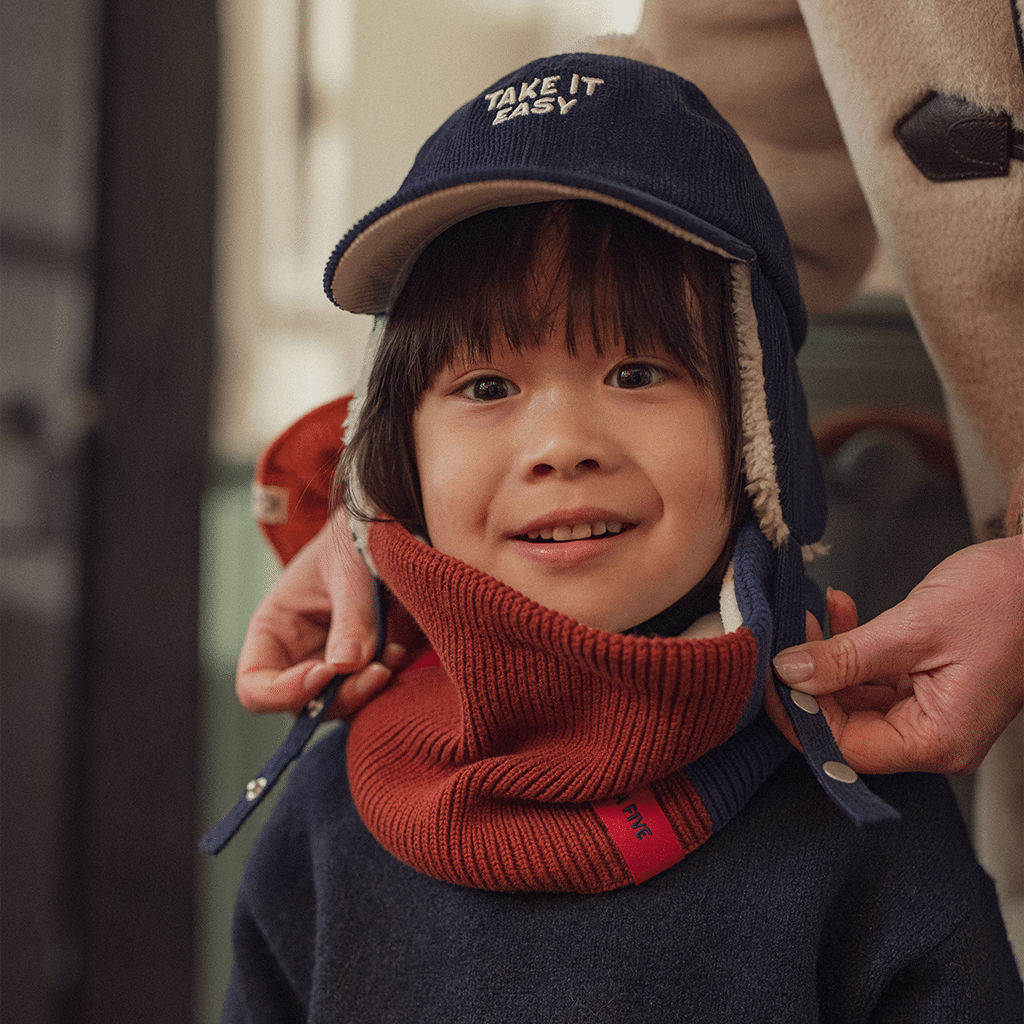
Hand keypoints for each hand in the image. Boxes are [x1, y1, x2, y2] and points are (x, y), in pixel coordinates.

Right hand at [236, 517, 407, 718]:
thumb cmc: (351, 542)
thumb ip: (350, 616)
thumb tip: (345, 666)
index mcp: (273, 631)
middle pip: (305, 707)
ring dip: (369, 689)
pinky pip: (373, 691)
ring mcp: (333, 667)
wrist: (385, 533)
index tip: (325, 673)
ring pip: (343, 705)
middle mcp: (298, 657)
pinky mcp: (366, 669)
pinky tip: (402, 648)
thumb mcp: (348, 570)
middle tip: (378, 671)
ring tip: (396, 651)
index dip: (283, 692)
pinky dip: (389, 677)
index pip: (255, 685)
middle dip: (342, 695)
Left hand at [771, 538, 1023, 774]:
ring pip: (853, 698)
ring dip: (826, 658)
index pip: (846, 748)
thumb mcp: (915, 628)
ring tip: (809, 616)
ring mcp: (929, 710)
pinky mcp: (926, 684)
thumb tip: (788, 673)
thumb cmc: (1006, 601)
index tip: (768, 677)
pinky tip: (839, 610)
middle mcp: (933, 736)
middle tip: (785, 638)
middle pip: (845, 727)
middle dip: (808, 683)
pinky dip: (850, 646)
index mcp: (937, 740)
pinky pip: (872, 676)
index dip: (800, 716)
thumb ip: (846, 656)